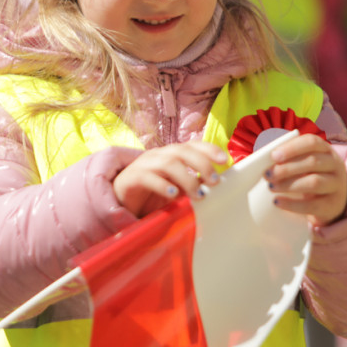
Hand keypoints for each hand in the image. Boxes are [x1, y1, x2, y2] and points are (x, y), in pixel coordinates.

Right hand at [113, 140, 228, 216]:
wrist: (121, 202)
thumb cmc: (152, 195)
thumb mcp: (177, 189)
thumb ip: (193, 186)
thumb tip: (215, 188)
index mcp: (171, 154)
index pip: (192, 145)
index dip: (209, 149)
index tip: (225, 160)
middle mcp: (158, 155)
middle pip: (181, 150)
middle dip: (201, 164)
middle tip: (214, 181)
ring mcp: (143, 164)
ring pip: (168, 163)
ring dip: (187, 178)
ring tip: (199, 195)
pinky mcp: (130, 178)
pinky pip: (147, 177)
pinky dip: (162, 185)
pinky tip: (173, 195)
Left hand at [265, 134, 346, 226]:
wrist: (331, 203)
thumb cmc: (310, 177)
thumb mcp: (303, 165)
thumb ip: (288, 159)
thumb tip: (263, 161)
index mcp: (326, 150)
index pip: (312, 142)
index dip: (291, 148)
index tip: (273, 156)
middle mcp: (335, 165)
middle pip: (312, 162)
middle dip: (286, 168)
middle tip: (267, 174)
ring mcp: (337, 185)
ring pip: (314, 182)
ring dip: (289, 184)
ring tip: (271, 187)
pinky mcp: (333, 205)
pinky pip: (312, 205)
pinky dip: (292, 204)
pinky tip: (277, 202)